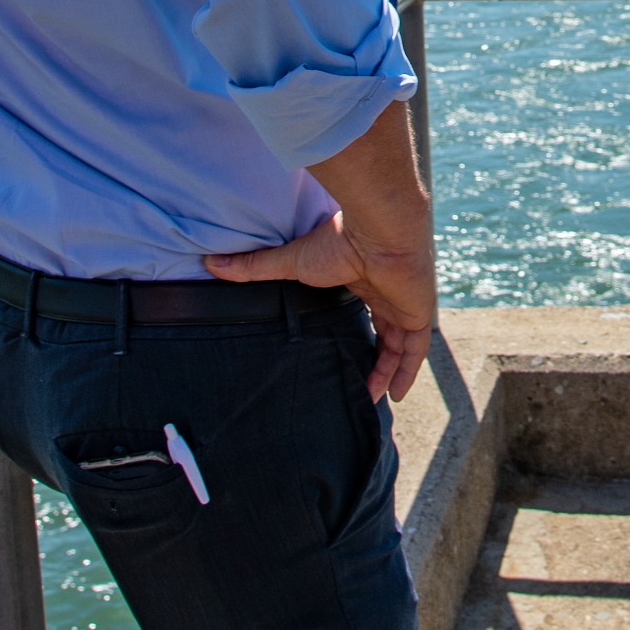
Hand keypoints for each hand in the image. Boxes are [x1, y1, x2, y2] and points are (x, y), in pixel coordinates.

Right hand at [204, 212, 435, 401]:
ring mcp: (405, 303)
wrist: (378, 231)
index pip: (366, 308)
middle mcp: (388, 292)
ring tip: (370, 398)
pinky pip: (416, 351)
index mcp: (364, 277)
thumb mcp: (291, 261)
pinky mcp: (417, 314)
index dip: (357, 330)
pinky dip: (408, 371)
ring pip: (401, 346)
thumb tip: (211, 262)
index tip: (343, 349)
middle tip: (357, 385)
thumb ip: (255, 267)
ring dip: (388, 371)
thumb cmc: (337, 241)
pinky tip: (395, 395)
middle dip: (374, 357)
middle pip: (385, 331)